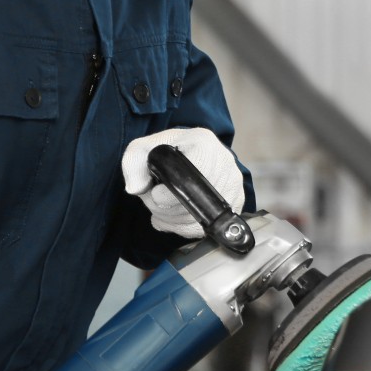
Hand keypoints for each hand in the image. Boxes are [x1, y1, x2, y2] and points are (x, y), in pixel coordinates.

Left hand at [120, 127, 245, 238]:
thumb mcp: (143, 149)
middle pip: (193, 203)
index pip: (189, 178)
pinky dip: (185, 227)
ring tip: (164, 206)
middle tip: (154, 199)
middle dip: (165, 208)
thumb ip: (133, 163)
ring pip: (199, 219)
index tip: (156, 194)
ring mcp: (233, 184)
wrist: (192, 154)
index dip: (169, 194)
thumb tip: (136, 188)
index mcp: (203, 142)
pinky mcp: (236, 202)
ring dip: (173, 219)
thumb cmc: (169, 151)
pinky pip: (207, 226)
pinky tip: (176, 214)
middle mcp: (224, 162)